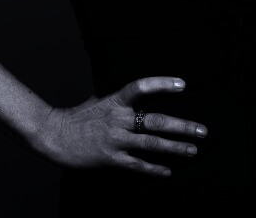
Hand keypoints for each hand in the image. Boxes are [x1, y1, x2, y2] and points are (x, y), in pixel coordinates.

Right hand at [34, 76, 207, 177]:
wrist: (53, 135)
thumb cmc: (77, 117)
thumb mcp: (97, 100)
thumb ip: (116, 99)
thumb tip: (130, 94)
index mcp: (115, 101)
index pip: (141, 87)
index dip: (162, 84)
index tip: (182, 85)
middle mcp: (118, 118)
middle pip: (156, 120)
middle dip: (182, 126)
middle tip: (202, 130)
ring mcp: (115, 139)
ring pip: (151, 143)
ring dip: (175, 148)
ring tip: (193, 150)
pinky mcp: (110, 158)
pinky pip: (137, 164)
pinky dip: (154, 168)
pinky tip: (168, 171)